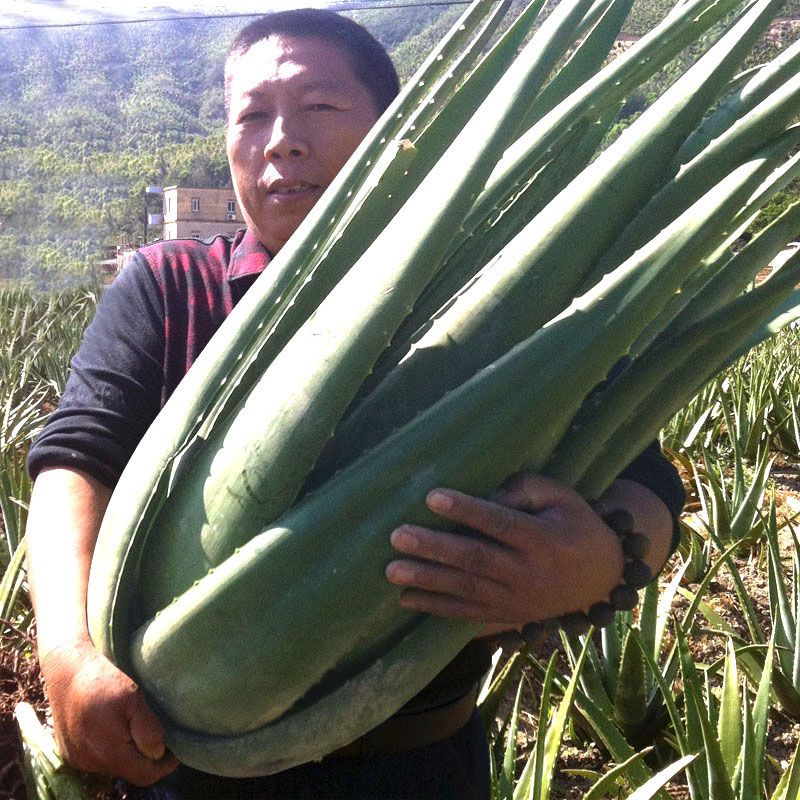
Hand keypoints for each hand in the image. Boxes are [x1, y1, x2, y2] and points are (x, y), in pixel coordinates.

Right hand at [40, 639, 178, 785]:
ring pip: (113, 764)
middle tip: (160, 736)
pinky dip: (111, 748)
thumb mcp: (133, 699)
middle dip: (146, 757)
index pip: (144, 775)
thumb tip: (158, 753)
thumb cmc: (102, 680)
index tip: (176, 751)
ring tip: (136, 728)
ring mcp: (77, 758)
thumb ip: (148, 730)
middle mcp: (89, 762)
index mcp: (109, 753)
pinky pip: (97, 758)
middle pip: (128, 770)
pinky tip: (115, 727)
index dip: (164, 766)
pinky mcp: (69, 751)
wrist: (67, 670)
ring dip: (127, 752)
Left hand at [386, 473, 623, 623]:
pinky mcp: (507, 615)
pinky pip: (466, 613)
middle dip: (434, 548)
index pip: (499, 523)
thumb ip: (525, 488)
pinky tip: (406, 598)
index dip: (466, 510)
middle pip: (475, 559)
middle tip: (398, 536)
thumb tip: (487, 493)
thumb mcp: (561, 497)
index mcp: (543, 539)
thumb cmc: (575, 525)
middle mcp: (528, 572)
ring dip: (426, 580)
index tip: (432, 497)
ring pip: (465, 589)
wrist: (602, 579)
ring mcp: (516, 599)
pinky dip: (435, 607)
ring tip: (392, 570)